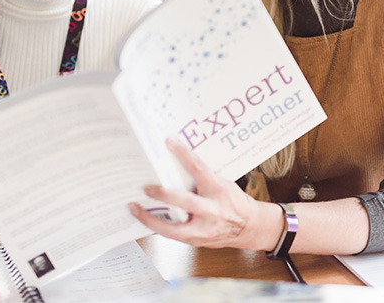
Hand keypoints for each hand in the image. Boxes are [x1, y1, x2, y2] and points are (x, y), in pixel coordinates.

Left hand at [129, 138, 281, 251]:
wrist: (249, 227)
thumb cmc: (233, 202)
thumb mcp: (222, 184)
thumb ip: (201, 178)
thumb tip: (175, 165)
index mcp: (218, 191)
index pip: (199, 169)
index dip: (183, 155)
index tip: (169, 142)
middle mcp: (212, 211)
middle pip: (185, 202)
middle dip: (164, 195)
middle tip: (146, 187)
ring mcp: (204, 230)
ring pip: (173, 228)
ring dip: (151, 218)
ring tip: (134, 208)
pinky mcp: (196, 241)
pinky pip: (172, 235)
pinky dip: (157, 226)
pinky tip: (145, 219)